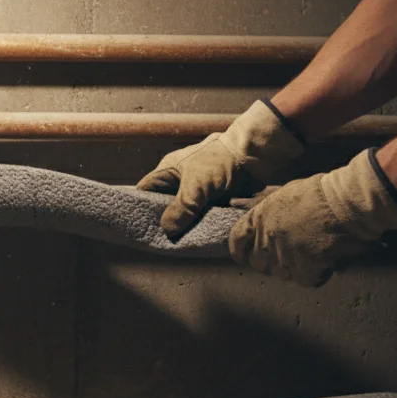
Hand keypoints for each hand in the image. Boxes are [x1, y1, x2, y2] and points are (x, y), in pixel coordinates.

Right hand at [137, 100, 303, 237]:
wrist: (255, 155)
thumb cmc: (221, 161)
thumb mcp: (196, 185)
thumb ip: (181, 208)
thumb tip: (167, 231)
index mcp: (168, 171)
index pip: (146, 191)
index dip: (141, 207)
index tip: (143, 227)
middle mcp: (180, 181)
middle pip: (164, 205)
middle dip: (166, 221)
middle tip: (164, 240)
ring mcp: (197, 190)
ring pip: (184, 212)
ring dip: (186, 225)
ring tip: (181, 243)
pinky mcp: (214, 198)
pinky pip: (202, 214)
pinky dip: (201, 223)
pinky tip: (200, 236)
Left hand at [229, 148, 396, 286]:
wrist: (347, 202)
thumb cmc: (320, 193)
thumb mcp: (284, 194)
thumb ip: (263, 209)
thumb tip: (237, 204)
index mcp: (259, 217)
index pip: (236, 241)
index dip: (240, 252)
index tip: (244, 258)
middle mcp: (267, 237)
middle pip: (259, 263)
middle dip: (270, 263)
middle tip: (289, 257)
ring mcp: (285, 254)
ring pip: (282, 273)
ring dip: (295, 268)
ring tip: (312, 254)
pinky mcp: (305, 268)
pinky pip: (305, 280)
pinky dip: (317, 274)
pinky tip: (327, 261)